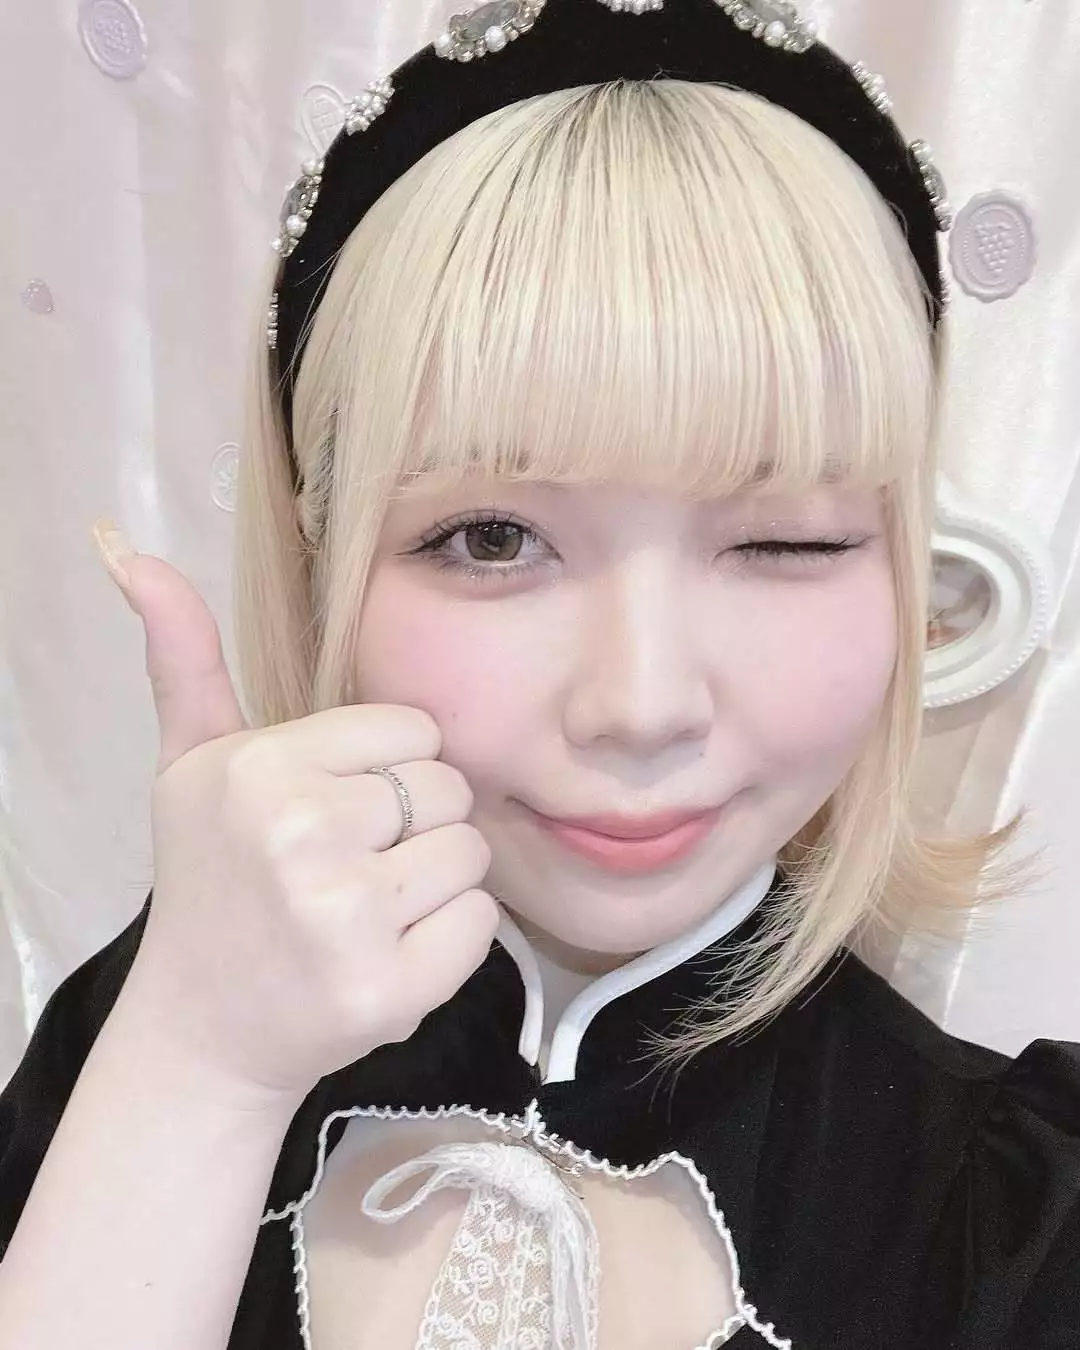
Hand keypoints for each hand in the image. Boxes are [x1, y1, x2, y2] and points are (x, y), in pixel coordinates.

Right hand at [93, 522, 498, 1107]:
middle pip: (448, 789)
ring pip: (473, 854)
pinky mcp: (388, 990)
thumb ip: (184, 658)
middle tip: (353, 866)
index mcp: (261, 767)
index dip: (390, 769)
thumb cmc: (209, 882)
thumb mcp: (188, 764)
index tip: (343, 809)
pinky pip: (481, 924)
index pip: (414, 731)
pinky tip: (388, 951)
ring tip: (369, 908)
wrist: (202, 1029)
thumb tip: (129, 549)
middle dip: (416, 825)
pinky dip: (452, 939)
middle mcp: (301, 834)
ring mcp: (346, 917)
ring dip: (437, 881)